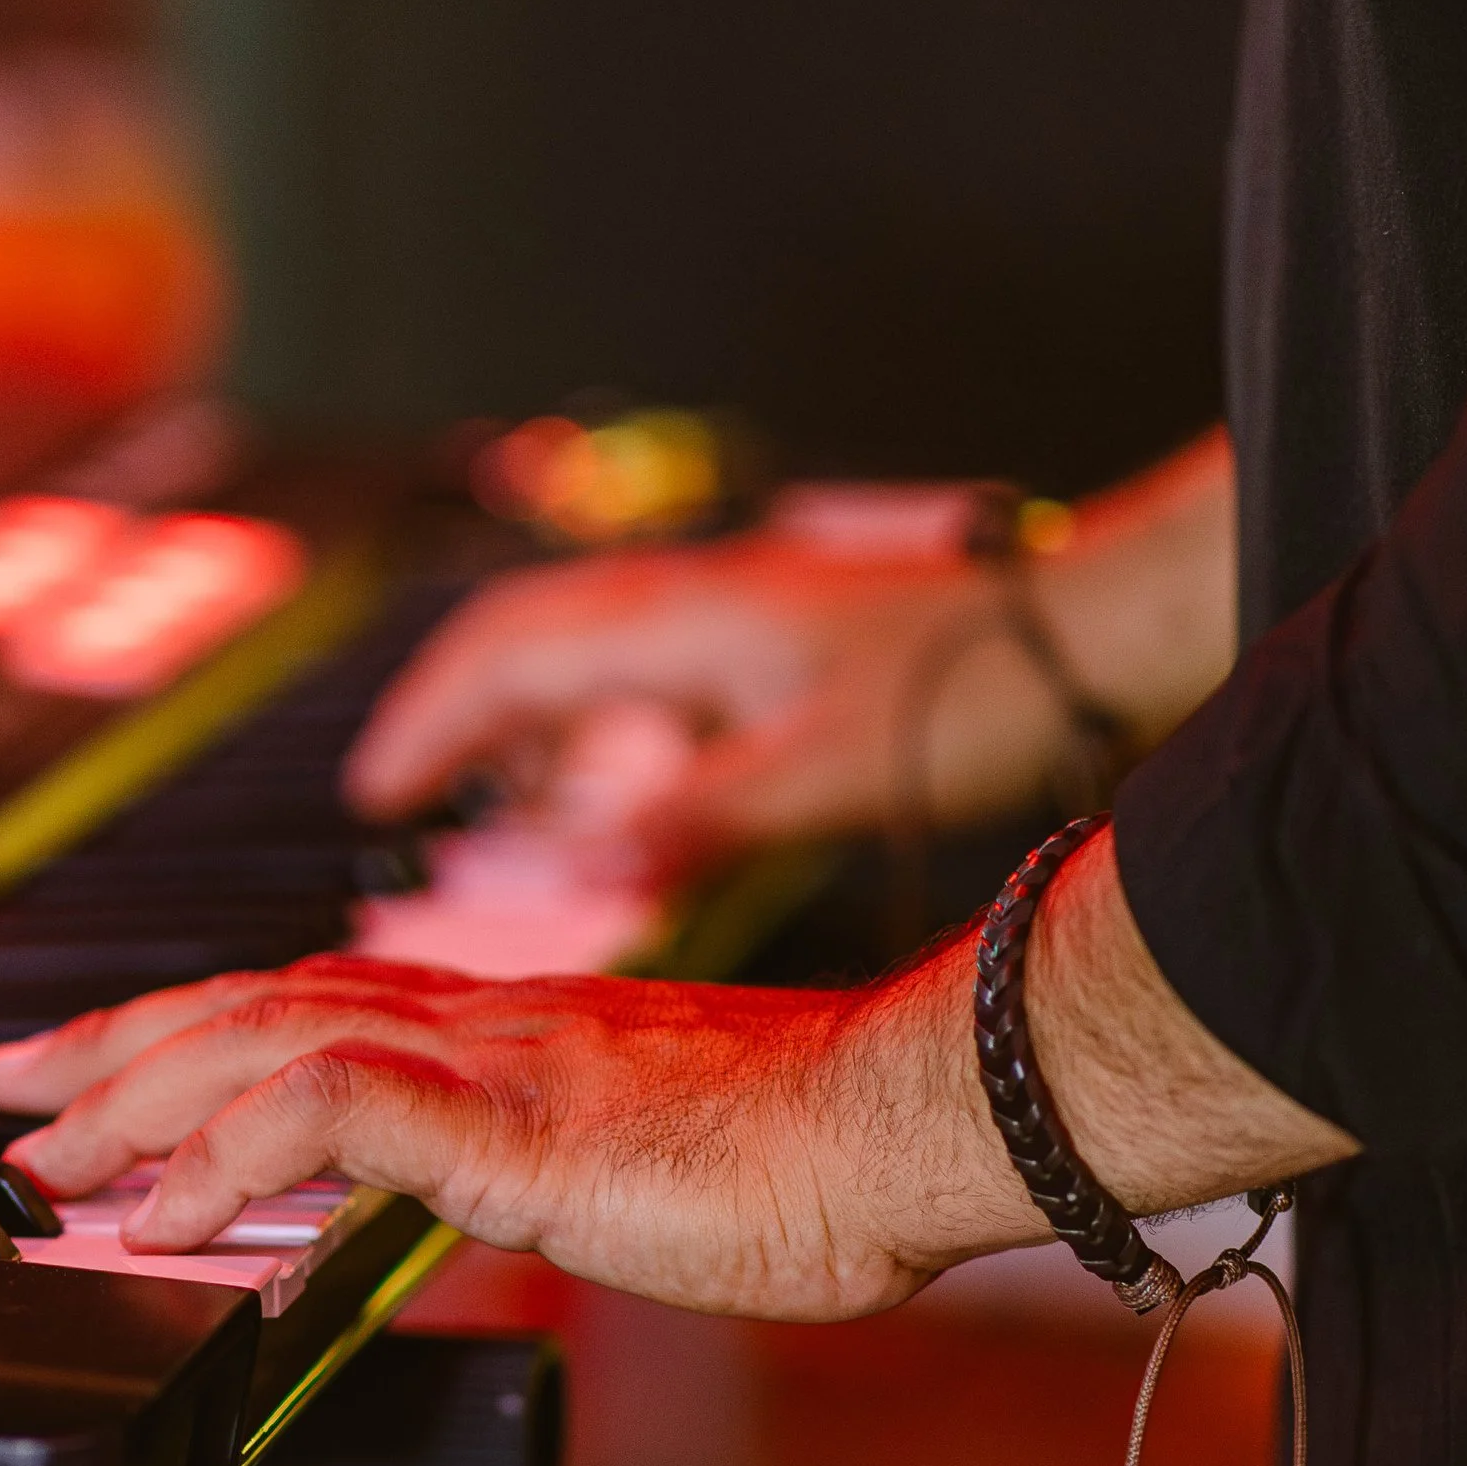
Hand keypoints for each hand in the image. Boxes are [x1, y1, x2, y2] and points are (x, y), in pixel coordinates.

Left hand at [0, 947, 1036, 1321]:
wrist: (901, 1125)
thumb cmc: (812, 1158)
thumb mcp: (645, 1163)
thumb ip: (553, 1165)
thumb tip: (499, 1206)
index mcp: (513, 1025)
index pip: (315, 1003)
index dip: (196, 1030)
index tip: (106, 1067)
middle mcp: (484, 1018)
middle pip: (256, 1005)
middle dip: (120, 1049)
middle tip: (14, 1095)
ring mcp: (492, 1062)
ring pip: (264, 1044)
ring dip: (138, 1098)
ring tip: (47, 1158)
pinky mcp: (512, 1124)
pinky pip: (331, 1117)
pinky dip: (229, 1157)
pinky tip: (167, 1214)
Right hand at [343, 534, 1024, 864]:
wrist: (1088, 625)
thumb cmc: (972, 686)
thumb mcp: (822, 772)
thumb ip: (696, 816)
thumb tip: (587, 862)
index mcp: (684, 623)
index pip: (505, 655)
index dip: (427, 724)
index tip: (378, 792)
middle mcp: (694, 603)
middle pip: (523, 641)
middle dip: (450, 717)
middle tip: (401, 796)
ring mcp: (734, 614)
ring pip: (581, 652)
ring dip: (523, 721)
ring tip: (492, 804)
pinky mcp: (774, 638)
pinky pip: (641, 670)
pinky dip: (597, 725)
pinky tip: (614, 784)